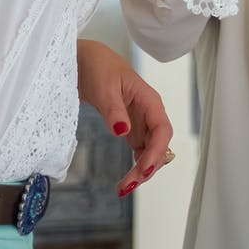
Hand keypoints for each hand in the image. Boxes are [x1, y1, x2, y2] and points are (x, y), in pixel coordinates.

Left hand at [75, 40, 175, 198]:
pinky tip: (125, 178)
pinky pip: (139, 151)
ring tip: (124, 187)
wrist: (86, 61)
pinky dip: (135, 165)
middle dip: (147, 168)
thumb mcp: (105, 88)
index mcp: (150, 102)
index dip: (156, 152)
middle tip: (126, 186)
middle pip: (159, 146)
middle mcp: (149, 114)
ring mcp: (140, 123)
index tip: (143, 170)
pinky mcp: (130, 128)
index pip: (162, 131)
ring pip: (150, 152)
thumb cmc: (99, 68)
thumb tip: (122, 131)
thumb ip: (114, 110)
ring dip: (142, 170)